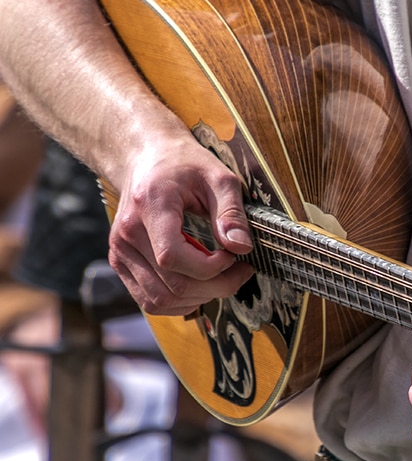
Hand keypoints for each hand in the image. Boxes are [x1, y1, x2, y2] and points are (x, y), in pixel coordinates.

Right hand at [108, 136, 254, 315]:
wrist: (146, 158)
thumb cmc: (184, 165)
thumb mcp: (218, 177)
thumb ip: (231, 212)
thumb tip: (242, 247)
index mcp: (149, 207)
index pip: (172, 257)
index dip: (209, 267)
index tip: (233, 255)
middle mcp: (126, 235)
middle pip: (171, 285)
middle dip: (215, 287)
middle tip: (241, 271)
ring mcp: (120, 252)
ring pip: (160, 300)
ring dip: (200, 298)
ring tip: (223, 278)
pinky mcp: (121, 264)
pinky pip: (151, 300)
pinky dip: (181, 302)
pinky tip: (201, 284)